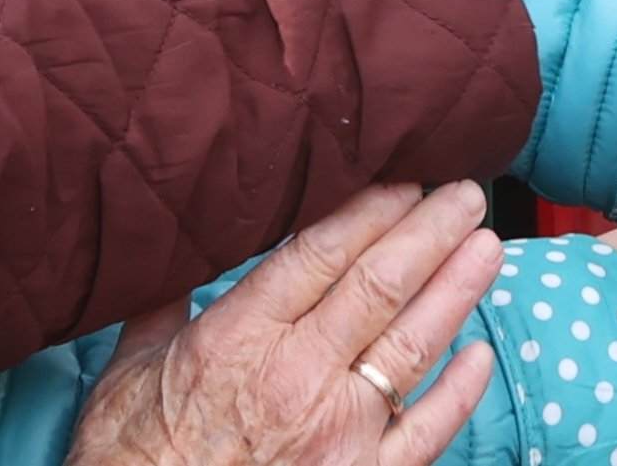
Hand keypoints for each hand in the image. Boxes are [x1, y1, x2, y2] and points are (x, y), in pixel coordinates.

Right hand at [69, 182, 501, 465]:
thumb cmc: (129, 458)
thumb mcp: (130, 368)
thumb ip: (165, 301)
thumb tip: (186, 241)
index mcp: (240, 336)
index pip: (323, 253)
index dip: (372, 209)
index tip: (405, 178)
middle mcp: (298, 377)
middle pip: (380, 286)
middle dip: (430, 233)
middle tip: (465, 193)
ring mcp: (337, 433)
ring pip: (412, 345)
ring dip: (456, 290)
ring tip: (488, 247)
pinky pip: (424, 432)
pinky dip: (457, 393)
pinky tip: (480, 354)